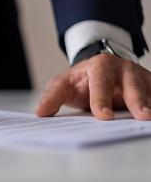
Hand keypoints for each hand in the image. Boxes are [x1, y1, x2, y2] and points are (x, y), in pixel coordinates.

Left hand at [36, 54, 150, 120]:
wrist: (96, 71)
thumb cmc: (79, 81)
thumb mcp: (62, 86)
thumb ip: (52, 98)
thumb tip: (40, 112)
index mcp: (99, 66)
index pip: (100, 82)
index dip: (101, 99)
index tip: (103, 116)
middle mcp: (123, 68)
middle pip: (132, 83)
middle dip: (137, 99)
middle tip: (142, 115)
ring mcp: (139, 76)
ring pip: (148, 89)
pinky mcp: (150, 85)